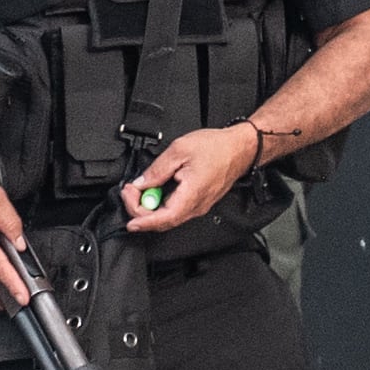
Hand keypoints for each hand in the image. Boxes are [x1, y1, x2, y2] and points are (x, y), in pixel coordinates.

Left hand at [123, 123, 259, 233]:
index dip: (143, 222)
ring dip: (150, 206)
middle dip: (140, 210)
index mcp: (192, 195)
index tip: (129, 219)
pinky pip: (175, 209)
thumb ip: (157, 169)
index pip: (163, 219)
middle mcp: (196, 206)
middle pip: (162, 221)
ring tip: (140, 187)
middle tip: (129, 191)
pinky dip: (161, 202)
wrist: (240, 148)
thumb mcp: (179, 150)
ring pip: (168, 216)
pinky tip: (155, 188)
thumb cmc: (217, 147)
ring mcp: (198, 206)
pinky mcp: (199, 201)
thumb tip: (141, 183)